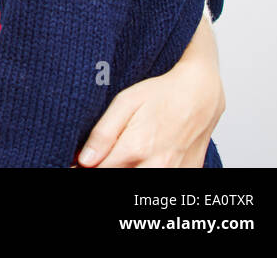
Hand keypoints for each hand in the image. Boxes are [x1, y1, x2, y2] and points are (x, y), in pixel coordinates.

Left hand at [76, 16, 223, 166]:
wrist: (202, 94)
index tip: (74, 162)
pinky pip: (160, 181)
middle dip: (103, 168)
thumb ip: (103, 133)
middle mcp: (156, 167)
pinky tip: (142, 159)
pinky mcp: (186, 174)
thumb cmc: (162, 93)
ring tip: (119, 154)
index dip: (82, 167)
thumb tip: (84, 161)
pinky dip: (146, 171)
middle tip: (96, 157)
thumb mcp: (125, 103)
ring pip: (138, 182)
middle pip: (118, 178)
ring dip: (124, 170)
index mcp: (136, 149)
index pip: (99, 172)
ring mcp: (173, 174)